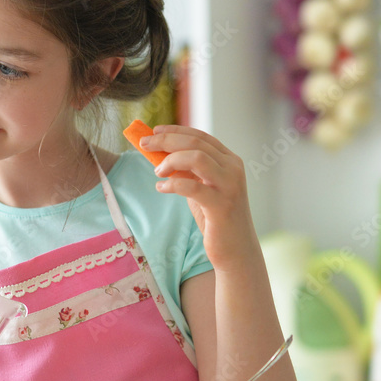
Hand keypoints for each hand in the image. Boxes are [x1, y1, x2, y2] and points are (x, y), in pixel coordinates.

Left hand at [141, 125, 259, 270]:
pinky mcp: (221, 205)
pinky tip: (161, 188)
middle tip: (144, 144)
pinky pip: (192, 187)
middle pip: (195, 143)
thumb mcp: (200, 187)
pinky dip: (172, 184)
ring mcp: (229, 185)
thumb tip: (159, 155)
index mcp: (229, 160)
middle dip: (166, 140)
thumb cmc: (214, 217)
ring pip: (197, 158)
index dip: (175, 130)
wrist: (235, 249)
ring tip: (157, 172)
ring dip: (170, 160)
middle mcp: (233, 168)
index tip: (153, 131)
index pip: (200, 136)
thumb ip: (186, 171)